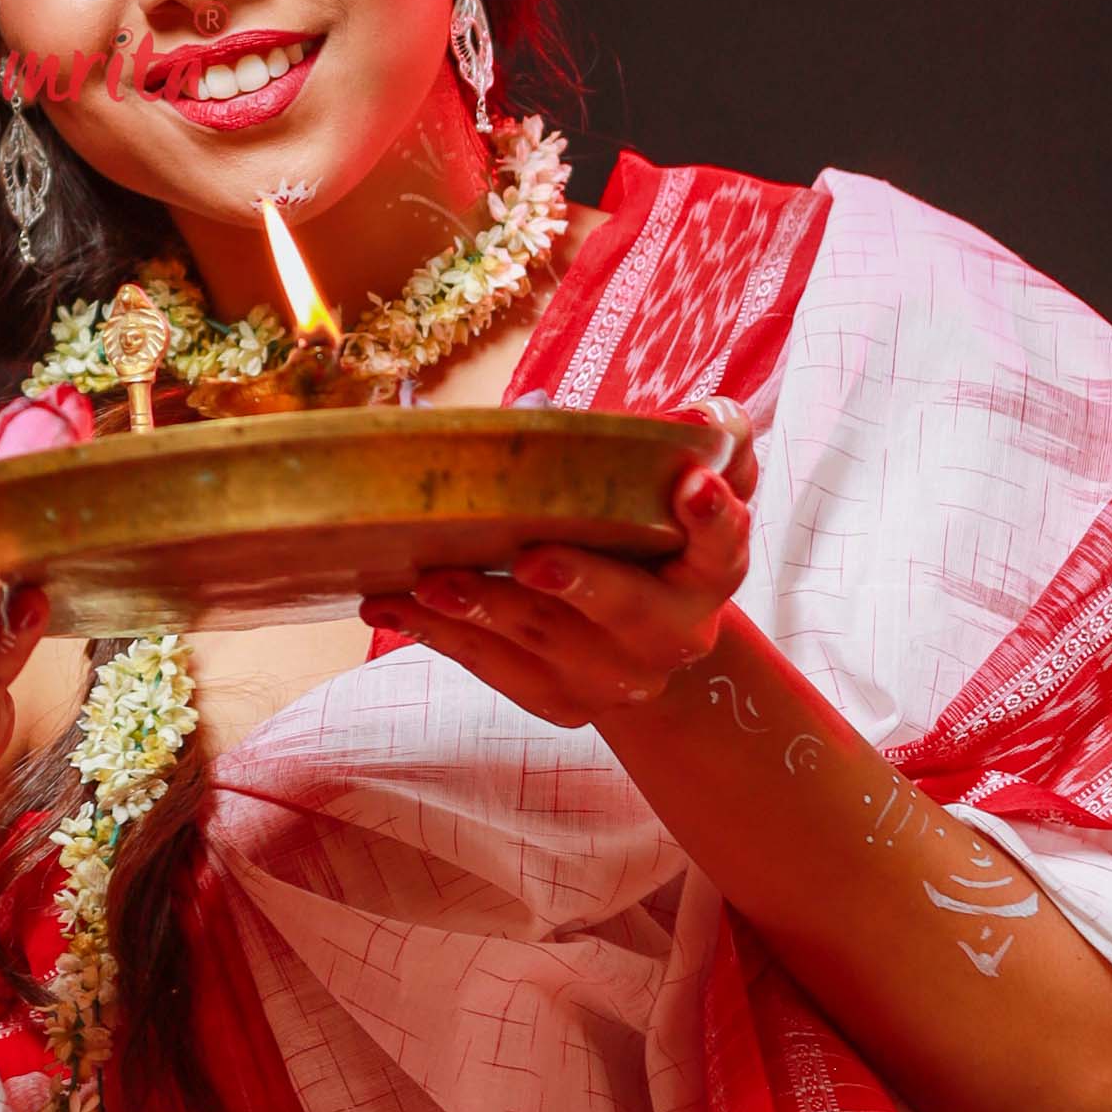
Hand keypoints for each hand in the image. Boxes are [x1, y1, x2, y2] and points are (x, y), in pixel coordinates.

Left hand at [403, 452, 752, 728]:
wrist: (641, 644)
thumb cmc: (647, 538)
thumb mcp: (676, 487)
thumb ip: (685, 443)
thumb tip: (627, 410)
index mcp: (710, 570)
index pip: (723, 541)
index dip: (713, 515)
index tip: (693, 483)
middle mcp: (674, 634)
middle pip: (626, 608)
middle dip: (579, 583)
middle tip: (530, 559)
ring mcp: (616, 678)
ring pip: (544, 640)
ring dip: (481, 609)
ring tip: (426, 581)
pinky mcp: (560, 702)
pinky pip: (493, 668)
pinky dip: (438, 634)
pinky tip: (389, 606)